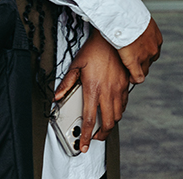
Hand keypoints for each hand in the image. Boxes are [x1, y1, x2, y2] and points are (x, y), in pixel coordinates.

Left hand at [54, 29, 130, 152]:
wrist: (112, 37)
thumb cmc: (94, 49)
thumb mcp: (76, 65)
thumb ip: (67, 84)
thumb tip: (56, 97)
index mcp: (93, 89)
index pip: (89, 120)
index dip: (86, 136)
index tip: (83, 145)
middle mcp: (108, 92)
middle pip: (108, 123)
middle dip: (101, 135)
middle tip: (94, 138)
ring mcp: (119, 88)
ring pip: (118, 115)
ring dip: (110, 123)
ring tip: (103, 124)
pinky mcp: (126, 83)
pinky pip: (124, 103)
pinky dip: (119, 111)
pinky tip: (112, 108)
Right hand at [117, 16, 162, 83]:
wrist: (125, 17)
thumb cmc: (129, 14)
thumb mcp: (139, 19)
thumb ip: (139, 26)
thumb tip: (132, 24)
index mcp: (156, 37)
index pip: (153, 51)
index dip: (145, 54)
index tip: (138, 54)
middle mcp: (154, 48)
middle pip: (150, 61)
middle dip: (142, 62)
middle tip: (132, 61)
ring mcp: (146, 56)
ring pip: (145, 69)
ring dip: (138, 70)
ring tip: (130, 70)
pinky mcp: (135, 62)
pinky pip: (138, 77)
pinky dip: (134, 79)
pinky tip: (129, 78)